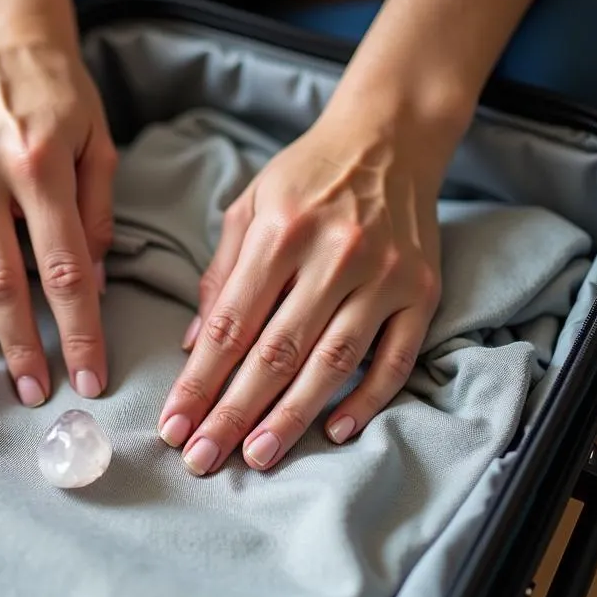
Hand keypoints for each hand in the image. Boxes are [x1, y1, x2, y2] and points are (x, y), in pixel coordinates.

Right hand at [0, 12, 117, 406]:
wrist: (5, 35)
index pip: (64, 269)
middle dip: (18, 345)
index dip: (79, 331)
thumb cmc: (63, 94)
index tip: (89, 377)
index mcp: (40, 163)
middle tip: (31, 390)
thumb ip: (98, 218)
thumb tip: (93, 286)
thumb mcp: (100, 146)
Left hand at [157, 103, 445, 474]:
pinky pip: (395, 358)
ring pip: (332, 361)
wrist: (390, 137)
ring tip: (257, 457)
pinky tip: (333, 431)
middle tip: (203, 459)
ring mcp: (383, 275)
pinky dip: (367, 399)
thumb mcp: (250, 206)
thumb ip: (221, 275)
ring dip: (292, 416)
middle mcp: (334, 254)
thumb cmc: (307, 176)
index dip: (199, 380)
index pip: (231, 324)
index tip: (175, 424)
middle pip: (276, 352)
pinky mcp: (421, 291)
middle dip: (234, 412)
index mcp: (281, 231)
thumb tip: (194, 345)